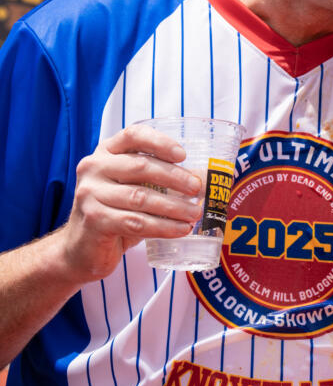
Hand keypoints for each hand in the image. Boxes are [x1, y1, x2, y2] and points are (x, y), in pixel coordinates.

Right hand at [59, 124, 203, 282]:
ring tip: (195, 214)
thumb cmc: (113, 213)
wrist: (79, 250)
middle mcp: (94, 168)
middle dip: (175, 177)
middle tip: (197, 188)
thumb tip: (200, 179)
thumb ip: (154, 180)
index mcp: (105, 153)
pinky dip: (163, 227)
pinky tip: (181, 229)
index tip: (183, 155)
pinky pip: (136, 222)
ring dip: (174, 206)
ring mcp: (90, 194)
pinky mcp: (95, 220)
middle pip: (141, 166)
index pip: (133, 135)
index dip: (160, 142)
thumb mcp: (131, 189)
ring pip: (141, 197)